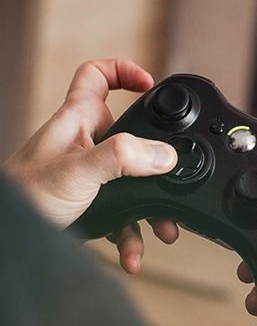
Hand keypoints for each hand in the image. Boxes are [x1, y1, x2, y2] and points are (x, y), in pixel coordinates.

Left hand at [2, 59, 179, 272]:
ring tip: (162, 228)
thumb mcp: (77, 171)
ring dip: (151, 207)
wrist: (4, 239)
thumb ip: (122, 157)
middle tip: (170, 172)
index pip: (98, 76)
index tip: (150, 86)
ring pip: (132, 180)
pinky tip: (134, 253)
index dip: (124, 72)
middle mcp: (85, 143)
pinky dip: (133, 233)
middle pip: (130, 134)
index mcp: (77, 120)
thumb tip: (163, 154)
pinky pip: (123, 213)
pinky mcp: (90, 202)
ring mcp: (89, 174)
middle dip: (155, 157)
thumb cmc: (22, 198)